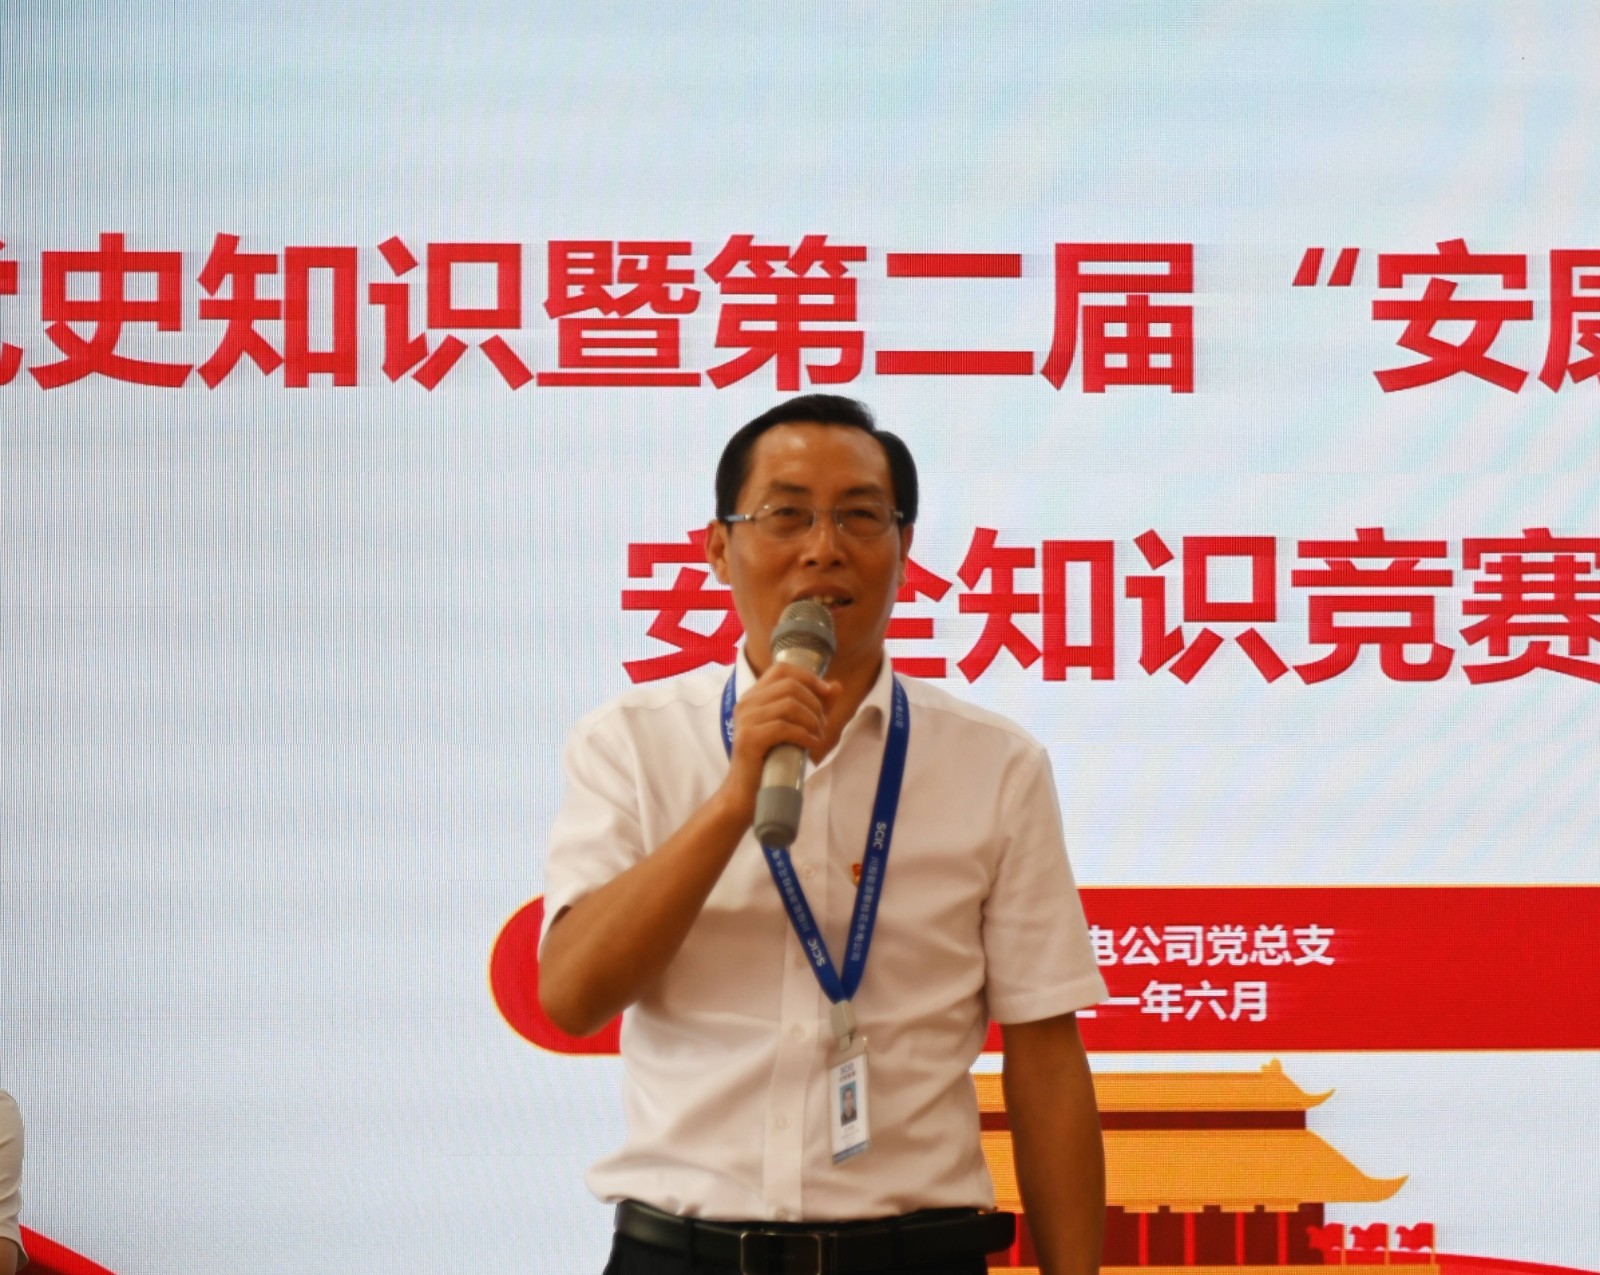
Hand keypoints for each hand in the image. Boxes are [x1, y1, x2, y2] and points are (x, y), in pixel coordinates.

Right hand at [720, 661, 841, 823]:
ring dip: (812, 720)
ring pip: (790, 705)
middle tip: (822, 725)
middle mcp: (746, 703)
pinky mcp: (750, 738)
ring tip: (817, 736)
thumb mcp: (794, 728)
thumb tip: (836, 686)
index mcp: (754, 696)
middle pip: (790, 686)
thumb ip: (814, 706)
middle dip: (815, 704)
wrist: (746, 793)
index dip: (808, 676)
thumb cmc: (770, 760)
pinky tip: (811, 745)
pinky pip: (785, 727)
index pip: (782, 669)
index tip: (827, 692)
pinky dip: (805, 735)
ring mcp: (746, 720)